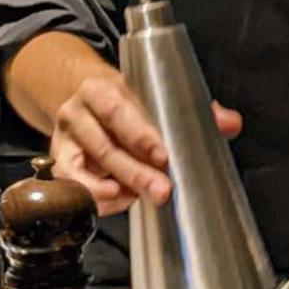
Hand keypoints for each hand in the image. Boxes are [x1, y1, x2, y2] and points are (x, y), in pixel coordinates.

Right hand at [50, 69, 242, 215]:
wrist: (82, 97)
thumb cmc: (128, 101)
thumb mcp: (153, 95)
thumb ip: (194, 109)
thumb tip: (230, 123)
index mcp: (102, 88)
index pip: (117, 110)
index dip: (139, 134)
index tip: (163, 155)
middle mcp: (77, 112)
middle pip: (104, 146)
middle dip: (135, 172)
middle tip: (162, 191)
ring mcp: (64, 139)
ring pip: (84, 169)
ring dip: (114, 190)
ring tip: (139, 199)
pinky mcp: (58, 162)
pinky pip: (72, 185)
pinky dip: (95, 197)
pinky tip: (119, 200)